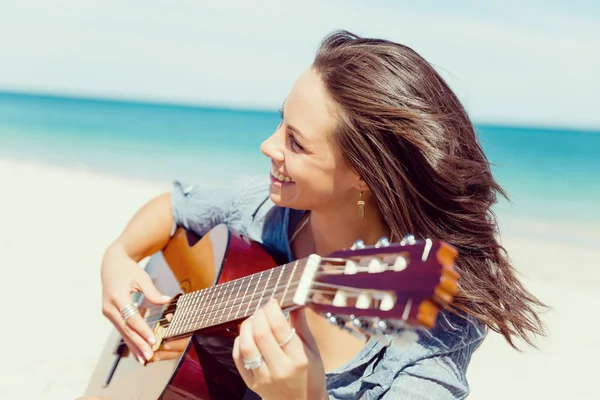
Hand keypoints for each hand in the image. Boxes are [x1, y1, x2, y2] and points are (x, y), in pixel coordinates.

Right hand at [101, 244, 170, 363]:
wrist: (111, 265)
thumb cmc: (128, 270)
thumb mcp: (141, 277)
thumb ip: (153, 291)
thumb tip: (168, 301)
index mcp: (117, 297)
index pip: (132, 318)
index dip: (143, 330)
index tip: (153, 340)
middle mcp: (109, 307)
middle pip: (126, 329)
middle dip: (138, 344)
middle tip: (149, 356)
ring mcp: (108, 312)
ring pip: (123, 332)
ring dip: (134, 346)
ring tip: (144, 360)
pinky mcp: (110, 314)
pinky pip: (122, 329)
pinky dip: (130, 340)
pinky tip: (136, 351)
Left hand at [232, 299, 327, 399]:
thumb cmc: (310, 375)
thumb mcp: (312, 350)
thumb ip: (301, 325)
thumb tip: (295, 301)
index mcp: (298, 358)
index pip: (279, 327)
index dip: (272, 309)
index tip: (274, 302)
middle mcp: (280, 369)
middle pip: (261, 334)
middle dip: (259, 314)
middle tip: (263, 309)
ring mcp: (264, 378)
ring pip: (246, 346)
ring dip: (247, 326)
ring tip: (254, 320)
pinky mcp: (252, 384)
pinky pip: (239, 359)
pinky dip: (239, 342)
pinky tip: (247, 335)